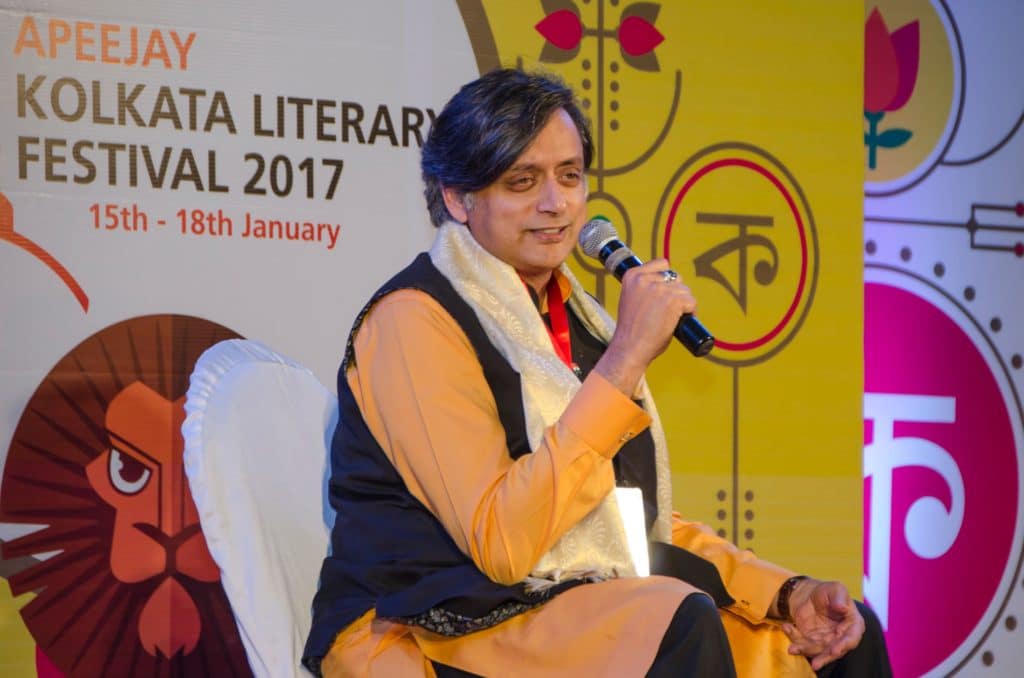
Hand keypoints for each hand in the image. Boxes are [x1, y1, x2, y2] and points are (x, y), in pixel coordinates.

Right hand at [594, 259, 696, 394]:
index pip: (661, 264)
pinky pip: (691, 302)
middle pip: (675, 278)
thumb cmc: (631, 330)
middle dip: (675, 292)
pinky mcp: (672, 301)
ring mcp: (659, 289)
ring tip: (674, 317)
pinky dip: (690, 312)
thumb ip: (643, 289)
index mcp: (632, 276)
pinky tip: (680, 321)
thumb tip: (666, 285)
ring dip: (683, 303)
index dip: (666, 279)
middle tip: (669, 309)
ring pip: (685, 290)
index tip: (665, 292)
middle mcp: (645, 279)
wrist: (629, 348)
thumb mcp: (630, 299)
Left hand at [781, 578, 865, 670]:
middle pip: (834, 651)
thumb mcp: (835, 589)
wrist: (809, 595)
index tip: (834, 651)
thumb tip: (842, 608)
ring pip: (817, 651)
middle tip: (815, 663)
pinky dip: (793, 638)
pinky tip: (787, 626)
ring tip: (793, 648)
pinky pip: (802, 644)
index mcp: (853, 624)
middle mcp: (840, 637)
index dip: (843, 645)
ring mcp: (826, 642)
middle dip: (824, 657)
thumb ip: (840, 597)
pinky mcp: (811, 642)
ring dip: (805, 650)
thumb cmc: (828, 592)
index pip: (851, 638)